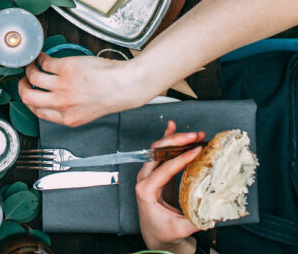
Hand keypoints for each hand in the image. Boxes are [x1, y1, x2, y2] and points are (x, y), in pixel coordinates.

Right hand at [18, 52, 152, 126]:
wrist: (124, 85)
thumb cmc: (111, 96)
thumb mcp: (86, 112)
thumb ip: (69, 109)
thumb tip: (54, 99)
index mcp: (68, 118)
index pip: (38, 112)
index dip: (30, 102)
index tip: (29, 93)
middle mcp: (63, 104)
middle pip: (28, 97)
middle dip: (22, 87)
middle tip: (24, 80)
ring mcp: (63, 85)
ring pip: (33, 77)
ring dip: (29, 68)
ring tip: (32, 64)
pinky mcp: (66, 68)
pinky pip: (45, 62)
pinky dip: (40, 57)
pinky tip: (42, 56)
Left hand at [136, 121, 203, 253]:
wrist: (153, 234)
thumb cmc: (162, 232)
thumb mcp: (179, 229)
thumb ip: (196, 221)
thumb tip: (216, 214)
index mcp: (146, 190)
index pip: (164, 169)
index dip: (181, 159)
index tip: (195, 151)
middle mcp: (144, 178)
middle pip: (159, 153)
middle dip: (177, 142)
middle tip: (195, 137)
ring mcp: (148, 173)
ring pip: (159, 150)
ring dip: (176, 139)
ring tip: (193, 134)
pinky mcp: (156, 172)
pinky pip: (160, 152)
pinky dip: (167, 139)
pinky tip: (172, 127)